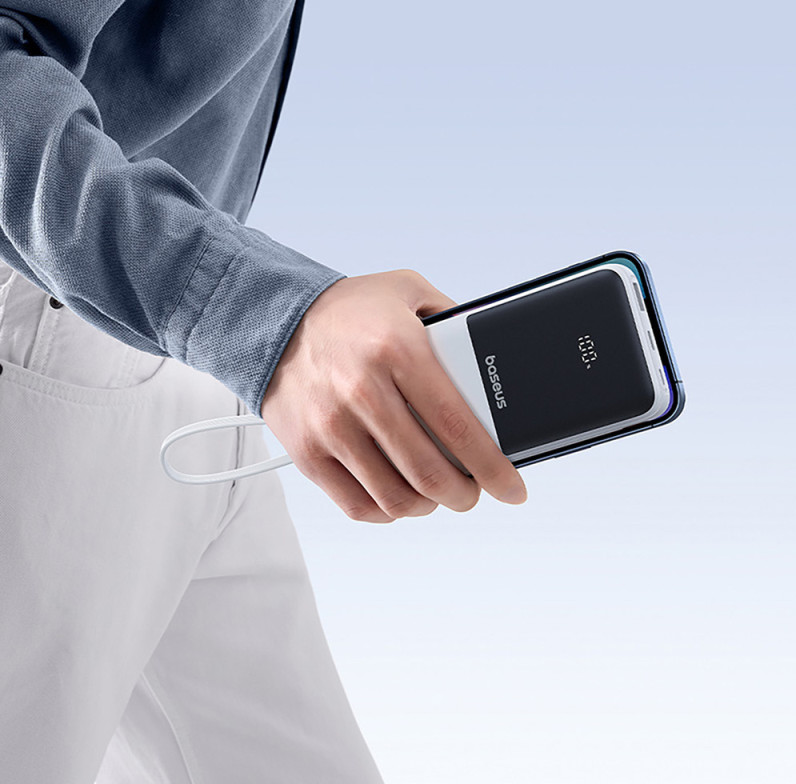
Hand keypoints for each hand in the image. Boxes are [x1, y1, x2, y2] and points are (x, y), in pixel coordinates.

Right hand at [260, 269, 526, 522]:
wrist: (274, 320)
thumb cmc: (348, 311)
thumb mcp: (409, 291)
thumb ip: (454, 321)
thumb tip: (492, 364)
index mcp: (397, 349)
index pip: (458, 426)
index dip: (493, 468)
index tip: (511, 488)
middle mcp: (362, 390)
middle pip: (430, 473)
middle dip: (465, 495)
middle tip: (473, 490)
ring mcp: (331, 426)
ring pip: (396, 498)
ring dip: (428, 505)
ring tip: (436, 491)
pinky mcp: (308, 452)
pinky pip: (357, 505)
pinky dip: (387, 512)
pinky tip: (398, 495)